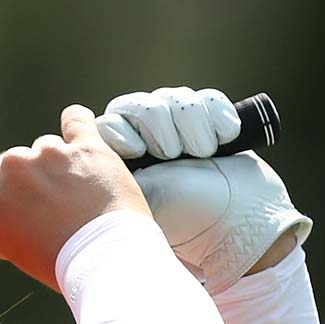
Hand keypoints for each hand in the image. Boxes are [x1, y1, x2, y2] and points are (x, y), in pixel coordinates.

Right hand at [0, 105, 148, 291]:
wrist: (104, 258)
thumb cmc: (55, 261)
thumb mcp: (13, 252)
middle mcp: (12, 166)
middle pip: (11, 160)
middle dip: (26, 178)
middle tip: (47, 206)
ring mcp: (50, 153)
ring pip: (45, 148)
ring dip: (56, 164)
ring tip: (76, 195)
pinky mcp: (86, 146)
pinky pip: (76, 120)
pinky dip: (75, 123)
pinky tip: (75, 126)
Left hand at [96, 86, 312, 292]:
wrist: (238, 225)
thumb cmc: (184, 218)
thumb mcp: (140, 197)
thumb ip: (110, 175)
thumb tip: (86, 157)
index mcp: (125, 159)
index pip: (110, 122)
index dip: (122, 130)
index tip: (138, 152)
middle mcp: (150, 139)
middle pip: (141, 104)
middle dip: (159, 126)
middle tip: (172, 154)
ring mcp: (182, 129)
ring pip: (175, 98)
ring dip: (190, 123)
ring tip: (201, 153)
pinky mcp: (214, 123)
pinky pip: (211, 99)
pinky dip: (217, 117)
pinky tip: (223, 139)